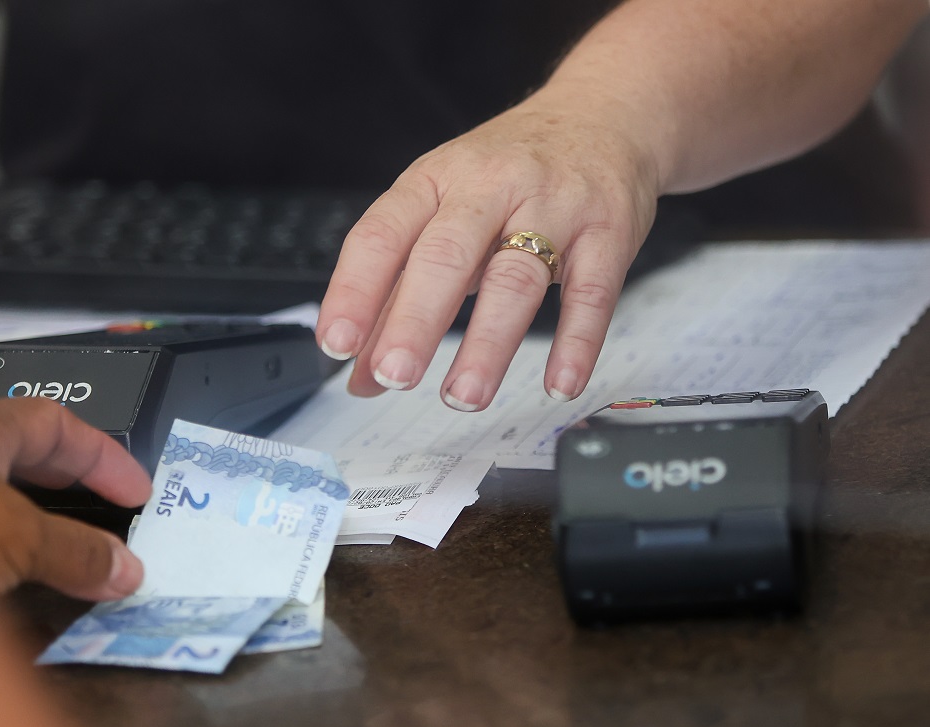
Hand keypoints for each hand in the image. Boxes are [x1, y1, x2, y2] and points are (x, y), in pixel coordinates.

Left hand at [0, 397, 151, 601]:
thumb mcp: (17, 536)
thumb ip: (77, 549)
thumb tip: (120, 567)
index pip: (59, 424)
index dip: (106, 456)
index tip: (135, 490)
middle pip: (28, 456)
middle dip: (74, 484)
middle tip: (111, 510)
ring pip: (1, 494)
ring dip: (42, 519)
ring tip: (73, 546)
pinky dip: (11, 549)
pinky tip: (23, 573)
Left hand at [316, 90, 658, 410]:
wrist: (604, 114)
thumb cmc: (508, 174)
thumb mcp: (442, 213)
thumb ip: (397, 296)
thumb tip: (359, 376)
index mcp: (434, 181)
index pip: (381, 234)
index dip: (354, 289)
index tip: (335, 343)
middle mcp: (489, 187)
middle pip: (445, 256)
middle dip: (415, 320)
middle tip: (394, 376)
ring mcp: (553, 206)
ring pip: (515, 278)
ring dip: (488, 344)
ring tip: (463, 396)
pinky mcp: (607, 231)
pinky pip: (591, 292)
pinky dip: (576, 342)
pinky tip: (559, 385)